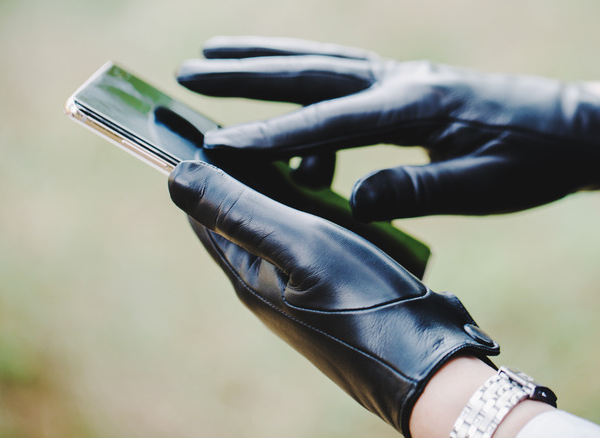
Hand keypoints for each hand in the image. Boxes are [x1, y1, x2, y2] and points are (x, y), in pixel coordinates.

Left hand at [167, 160, 499, 436]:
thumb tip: (176, 176)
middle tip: (272, 133)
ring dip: (289, 190)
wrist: (424, 364)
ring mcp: (301, 288)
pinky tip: (341, 201)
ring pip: (282, 225)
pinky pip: (314, 241)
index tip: (216, 123)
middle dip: (250, 172)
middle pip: (243, 215)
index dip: (204, 167)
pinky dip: (319, 213)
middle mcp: (267, 283)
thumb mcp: (299, 245)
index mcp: (246, 274)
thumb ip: (239, 210)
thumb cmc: (363, 304)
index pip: (204, 212)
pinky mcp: (334, 289)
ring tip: (309, 160)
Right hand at [177, 36, 599, 221]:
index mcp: (416, 107)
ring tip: (215, 65)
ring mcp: (405, 77)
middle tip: (188, 69)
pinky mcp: (410, 86)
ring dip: (268, 63)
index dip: (270, 135)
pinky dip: (310, 97)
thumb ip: (417, 188)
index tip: (215, 144)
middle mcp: (402, 81)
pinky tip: (300, 130)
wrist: (576, 127)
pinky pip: (346, 81)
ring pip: (323, 63)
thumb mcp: (482, 186)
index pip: (329, 122)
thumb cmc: (532, 160)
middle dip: (246, 71)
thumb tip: (352, 200)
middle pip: (311, 70)